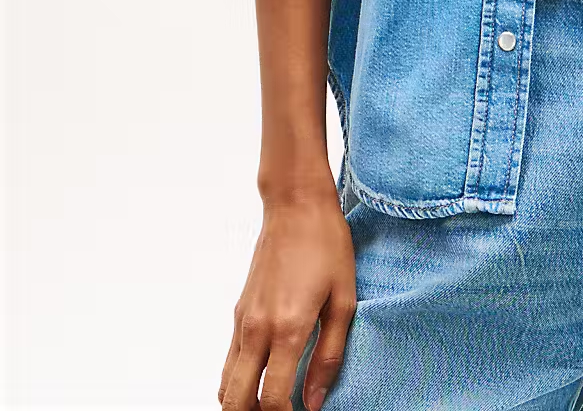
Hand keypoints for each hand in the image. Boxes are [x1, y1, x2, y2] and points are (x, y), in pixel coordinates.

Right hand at [218, 187, 355, 410]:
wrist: (296, 204)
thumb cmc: (326, 244)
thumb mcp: (344, 298)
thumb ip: (329, 354)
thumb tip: (314, 400)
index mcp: (288, 329)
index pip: (271, 399)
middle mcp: (257, 329)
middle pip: (236, 401)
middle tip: (282, 410)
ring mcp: (243, 321)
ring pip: (225, 384)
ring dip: (242, 401)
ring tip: (270, 402)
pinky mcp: (239, 311)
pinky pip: (229, 360)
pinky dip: (238, 380)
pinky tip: (262, 376)